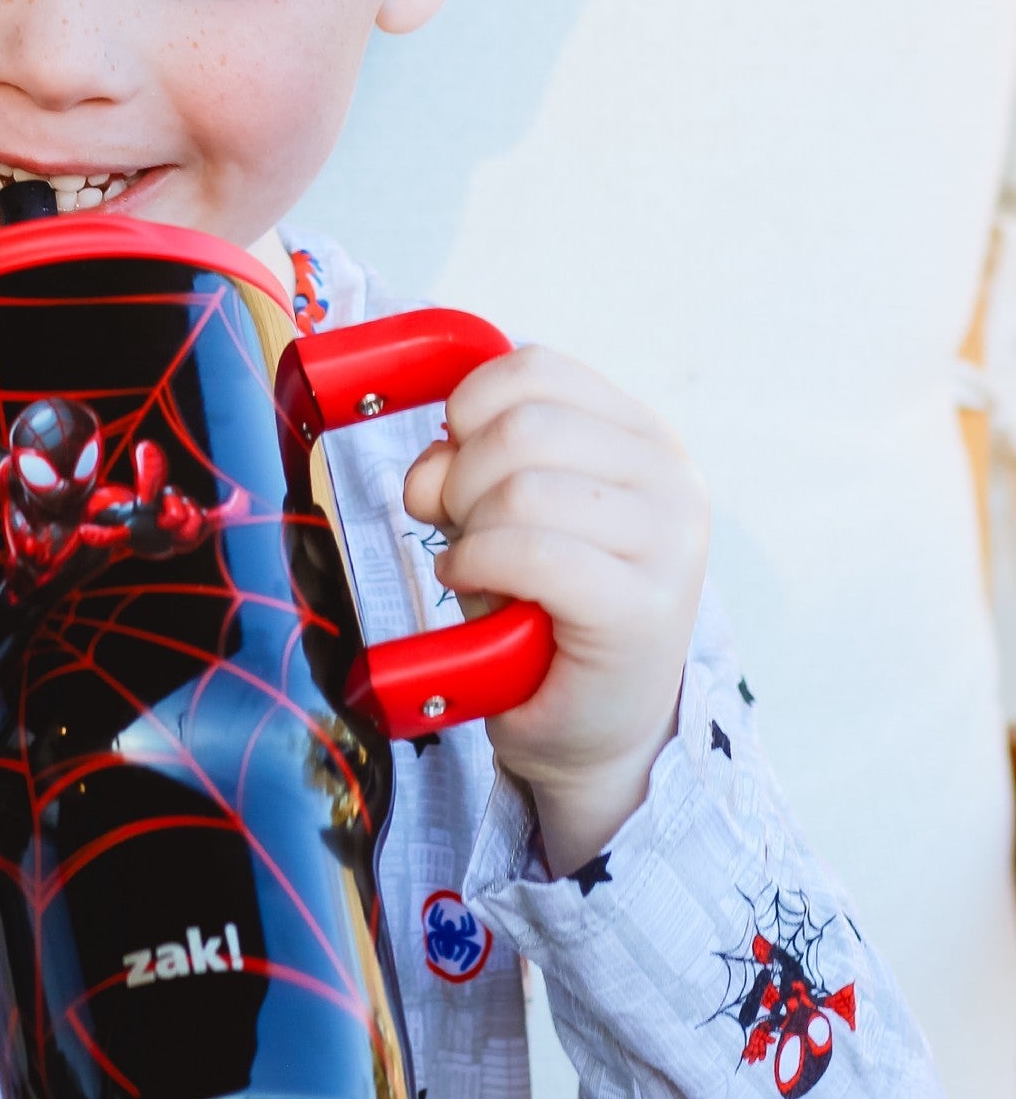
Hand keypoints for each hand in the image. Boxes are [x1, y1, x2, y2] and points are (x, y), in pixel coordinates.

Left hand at [400, 345, 708, 877]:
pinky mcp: (644, 605)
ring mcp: (669, 540)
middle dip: (459, 478)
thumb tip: (427, 467)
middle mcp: (670, 476)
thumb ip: (464, 466)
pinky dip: (477, 566)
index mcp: (639, 436)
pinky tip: (474, 589)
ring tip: (476, 568)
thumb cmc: (541, 613)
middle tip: (457, 530)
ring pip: (519, 487)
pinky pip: (529, 552)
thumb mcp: (496, 516)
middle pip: (519, 426)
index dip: (466, 411)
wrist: (592, 729)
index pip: (534, 369)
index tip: (453, 466)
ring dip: (467, 532)